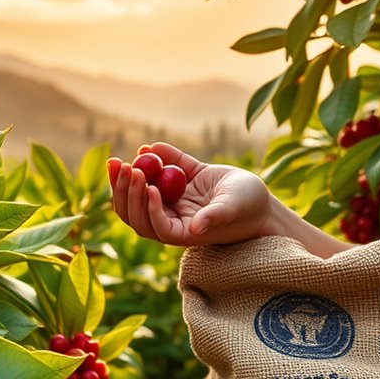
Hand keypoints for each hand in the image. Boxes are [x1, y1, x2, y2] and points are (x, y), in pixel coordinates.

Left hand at [107, 143, 273, 246]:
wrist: (259, 197)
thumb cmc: (250, 208)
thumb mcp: (234, 208)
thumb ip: (215, 216)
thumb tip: (196, 227)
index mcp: (183, 232)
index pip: (156, 227)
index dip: (149, 209)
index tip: (150, 188)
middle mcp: (171, 219)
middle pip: (138, 212)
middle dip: (127, 192)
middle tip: (126, 167)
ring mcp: (172, 201)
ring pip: (139, 195)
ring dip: (126, 180)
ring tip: (120, 161)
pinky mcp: (179, 182)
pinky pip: (160, 171)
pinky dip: (152, 159)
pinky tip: (149, 146)